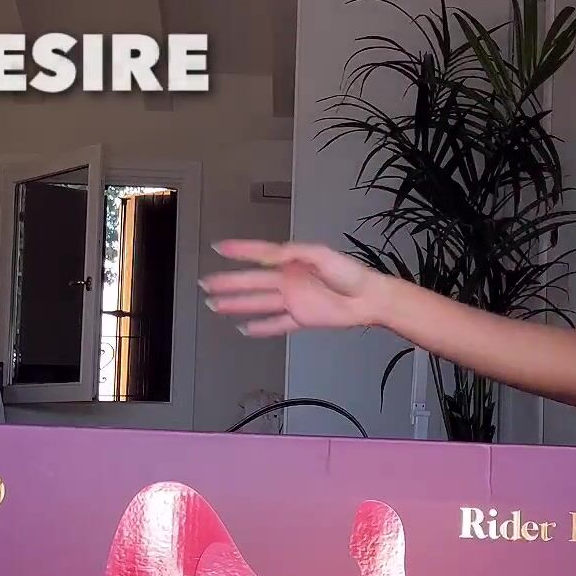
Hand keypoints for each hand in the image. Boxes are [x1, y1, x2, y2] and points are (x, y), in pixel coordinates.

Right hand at [201, 240, 394, 335]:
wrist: (369, 299)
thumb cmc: (349, 273)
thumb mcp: (319, 254)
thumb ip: (292, 253)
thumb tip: (268, 257)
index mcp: (292, 262)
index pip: (259, 254)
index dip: (239, 250)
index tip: (219, 248)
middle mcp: (288, 280)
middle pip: (252, 281)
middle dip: (228, 282)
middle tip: (207, 284)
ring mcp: (293, 300)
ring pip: (258, 303)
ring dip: (237, 304)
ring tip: (215, 305)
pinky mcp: (301, 318)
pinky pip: (276, 324)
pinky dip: (261, 328)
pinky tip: (245, 328)